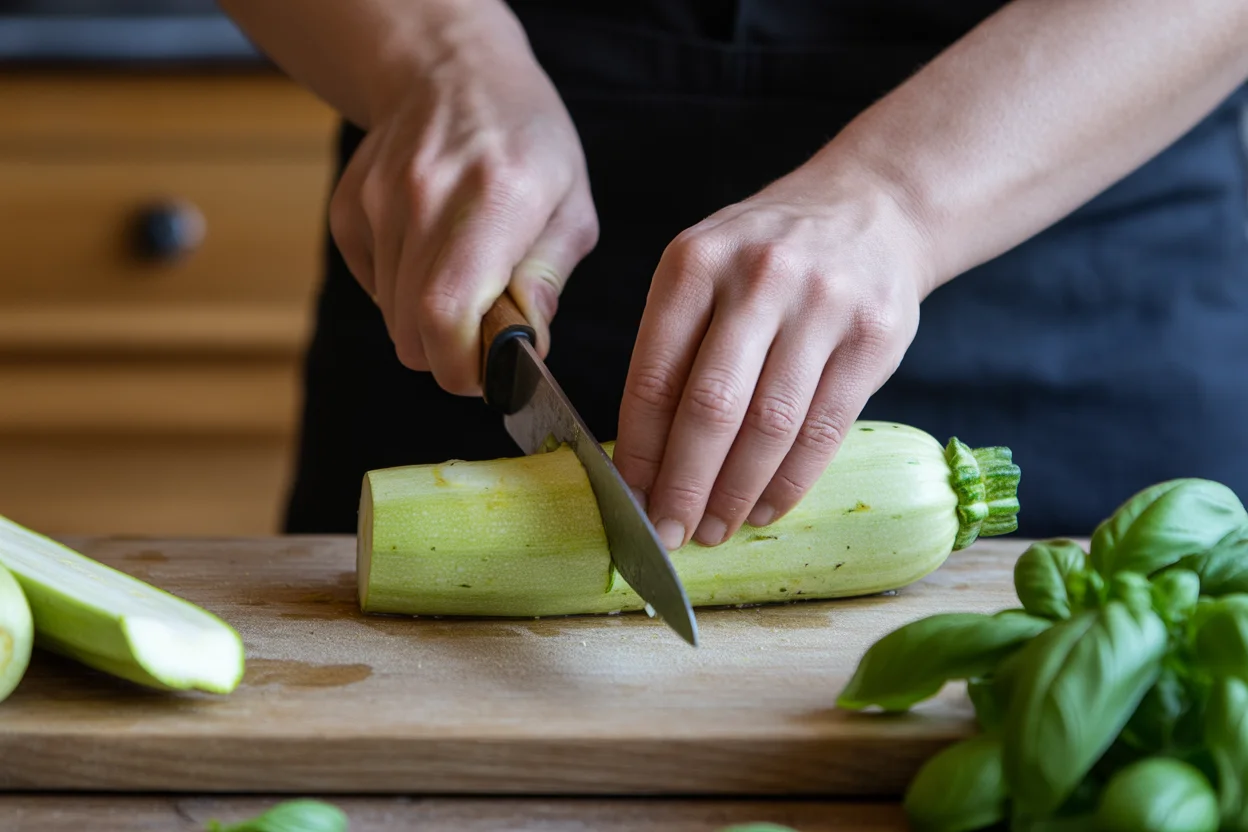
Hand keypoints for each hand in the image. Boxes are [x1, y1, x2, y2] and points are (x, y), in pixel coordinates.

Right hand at [329, 9, 597, 394]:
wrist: (451, 70)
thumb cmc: (527, 140)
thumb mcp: (571, 204)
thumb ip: (548, 280)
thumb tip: (526, 350)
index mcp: (494, 198)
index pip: (446, 314)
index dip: (462, 367)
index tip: (489, 375)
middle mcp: (425, 198)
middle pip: (411, 332)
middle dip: (451, 357)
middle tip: (486, 337)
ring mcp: (378, 202)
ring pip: (391, 317)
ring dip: (429, 322)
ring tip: (465, 278)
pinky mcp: (348, 209)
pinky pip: (372, 287)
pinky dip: (402, 292)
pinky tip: (431, 252)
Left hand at [613, 163, 933, 548]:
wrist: (873, 207)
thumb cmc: (768, 254)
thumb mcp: (706, 269)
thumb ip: (674, 346)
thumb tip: (646, 457)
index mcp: (695, 263)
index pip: (654, 375)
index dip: (639, 448)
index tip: (631, 496)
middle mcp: (757, 279)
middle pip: (711, 407)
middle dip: (685, 484)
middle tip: (671, 533)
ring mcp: (821, 306)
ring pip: (770, 426)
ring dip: (736, 492)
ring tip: (715, 529)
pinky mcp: (872, 338)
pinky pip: (824, 429)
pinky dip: (789, 482)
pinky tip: (764, 507)